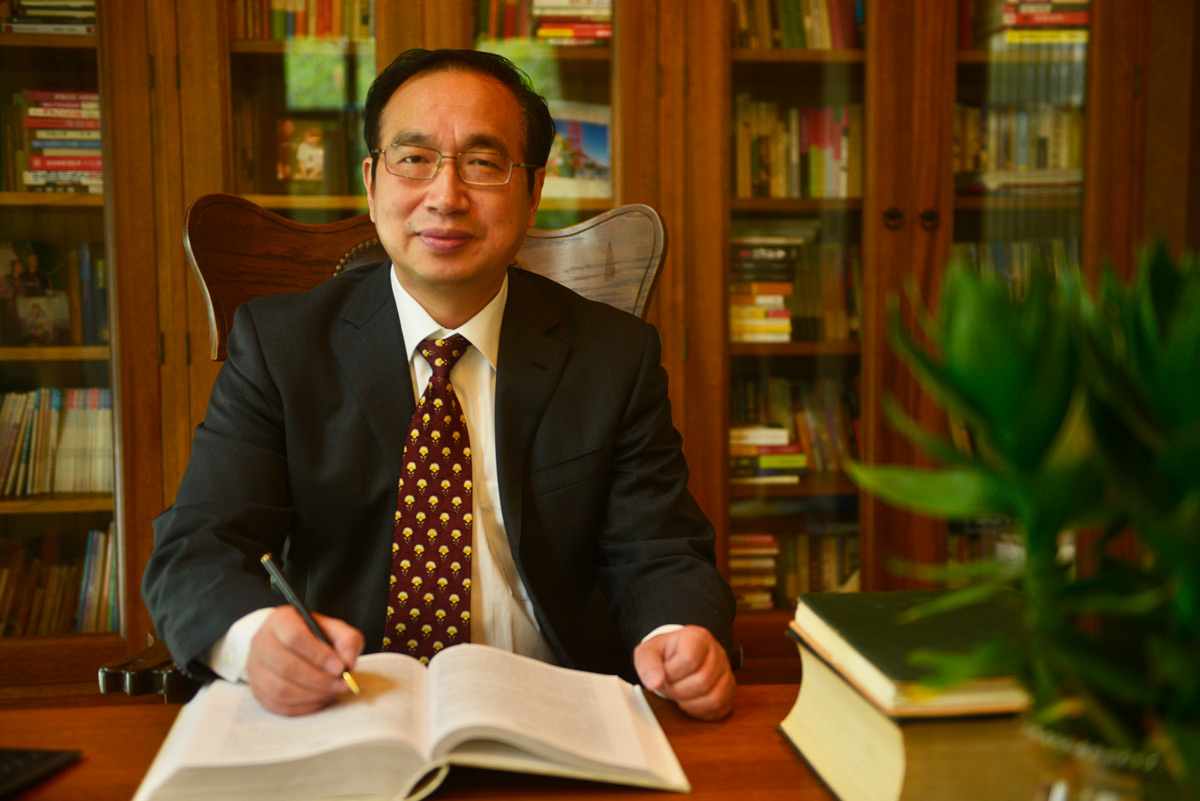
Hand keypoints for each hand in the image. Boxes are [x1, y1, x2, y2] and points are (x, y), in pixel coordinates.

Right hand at [245, 605, 363, 715]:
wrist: (291, 644)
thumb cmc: (314, 636)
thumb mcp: (335, 630)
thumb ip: (347, 640)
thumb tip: (348, 662)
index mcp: (281, 620)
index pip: (295, 637)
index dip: (319, 655)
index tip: (339, 667)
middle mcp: (262, 641)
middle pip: (286, 666)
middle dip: (318, 680)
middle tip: (340, 684)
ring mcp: (255, 667)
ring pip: (279, 689)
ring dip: (311, 695)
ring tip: (332, 691)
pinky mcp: (256, 689)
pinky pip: (277, 705)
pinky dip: (302, 706)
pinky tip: (319, 699)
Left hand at [633, 625, 735, 720]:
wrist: (678, 656)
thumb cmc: (666, 653)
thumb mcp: (649, 651)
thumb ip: (647, 663)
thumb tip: (654, 683)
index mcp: (698, 637)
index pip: (689, 659)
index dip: (671, 672)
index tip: (663, 671)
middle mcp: (717, 653)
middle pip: (702, 681)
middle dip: (678, 689)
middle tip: (669, 684)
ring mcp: (726, 672)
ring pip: (713, 698)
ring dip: (688, 701)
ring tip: (678, 691)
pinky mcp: (729, 691)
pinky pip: (718, 708)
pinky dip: (698, 710)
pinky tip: (688, 700)